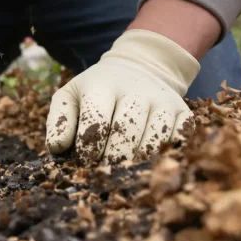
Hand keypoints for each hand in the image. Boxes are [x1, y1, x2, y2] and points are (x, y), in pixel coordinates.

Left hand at [45, 29, 199, 163]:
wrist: (138, 68)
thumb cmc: (96, 91)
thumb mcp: (70, 97)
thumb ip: (59, 121)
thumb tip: (57, 149)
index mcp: (103, 85)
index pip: (96, 124)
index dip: (88, 150)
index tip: (84, 163)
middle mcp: (137, 90)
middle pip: (126, 135)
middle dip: (112, 160)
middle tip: (104, 173)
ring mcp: (164, 100)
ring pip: (154, 142)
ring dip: (137, 163)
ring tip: (124, 171)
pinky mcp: (184, 112)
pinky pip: (179, 141)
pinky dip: (165, 157)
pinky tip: (149, 162)